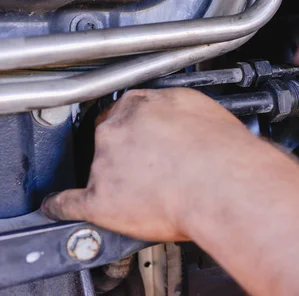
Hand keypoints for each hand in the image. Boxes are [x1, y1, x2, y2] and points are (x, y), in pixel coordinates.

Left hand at [42, 88, 273, 240]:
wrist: (226, 186)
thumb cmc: (226, 154)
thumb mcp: (206, 113)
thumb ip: (180, 116)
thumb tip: (181, 126)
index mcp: (145, 103)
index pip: (127, 109)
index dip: (137, 127)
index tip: (143, 135)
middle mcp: (119, 127)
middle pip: (108, 134)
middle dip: (123, 149)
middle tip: (148, 166)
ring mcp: (105, 162)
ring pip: (97, 168)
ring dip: (113, 179)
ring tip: (146, 194)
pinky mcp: (99, 198)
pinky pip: (69, 202)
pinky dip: (62, 205)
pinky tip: (61, 207)